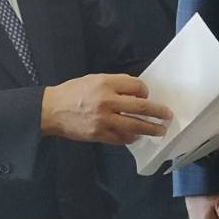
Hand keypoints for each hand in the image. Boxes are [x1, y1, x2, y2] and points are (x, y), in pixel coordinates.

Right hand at [41, 74, 170, 144]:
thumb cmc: (73, 92)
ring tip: (160, 130)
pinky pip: (121, 139)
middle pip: (140, 107)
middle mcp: (107, 102)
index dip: (145, 92)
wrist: (50, 110)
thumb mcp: (94, 79)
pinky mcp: (98, 135)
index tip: (147, 96)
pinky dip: (131, 138)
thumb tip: (137, 92)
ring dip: (150, 129)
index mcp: (106, 84)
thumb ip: (116, 84)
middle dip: (157, 112)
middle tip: (168, 116)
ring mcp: (103, 120)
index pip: (136, 87)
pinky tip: (137, 137)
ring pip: (134, 126)